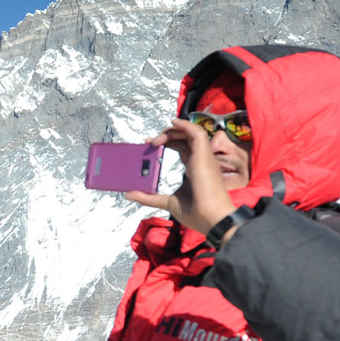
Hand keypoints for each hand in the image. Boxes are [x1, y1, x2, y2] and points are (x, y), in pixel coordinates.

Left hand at [124, 118, 237, 237]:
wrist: (210, 218)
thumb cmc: (196, 212)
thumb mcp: (166, 202)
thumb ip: (148, 197)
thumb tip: (128, 194)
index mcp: (194, 168)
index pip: (181, 148)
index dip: (167, 143)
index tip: (150, 144)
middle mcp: (200, 160)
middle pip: (184, 139)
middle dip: (166, 136)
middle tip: (149, 141)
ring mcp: (203, 156)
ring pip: (190, 133)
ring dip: (172, 131)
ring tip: (156, 138)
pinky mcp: (204, 154)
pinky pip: (196, 132)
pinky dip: (185, 124)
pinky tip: (172, 122)